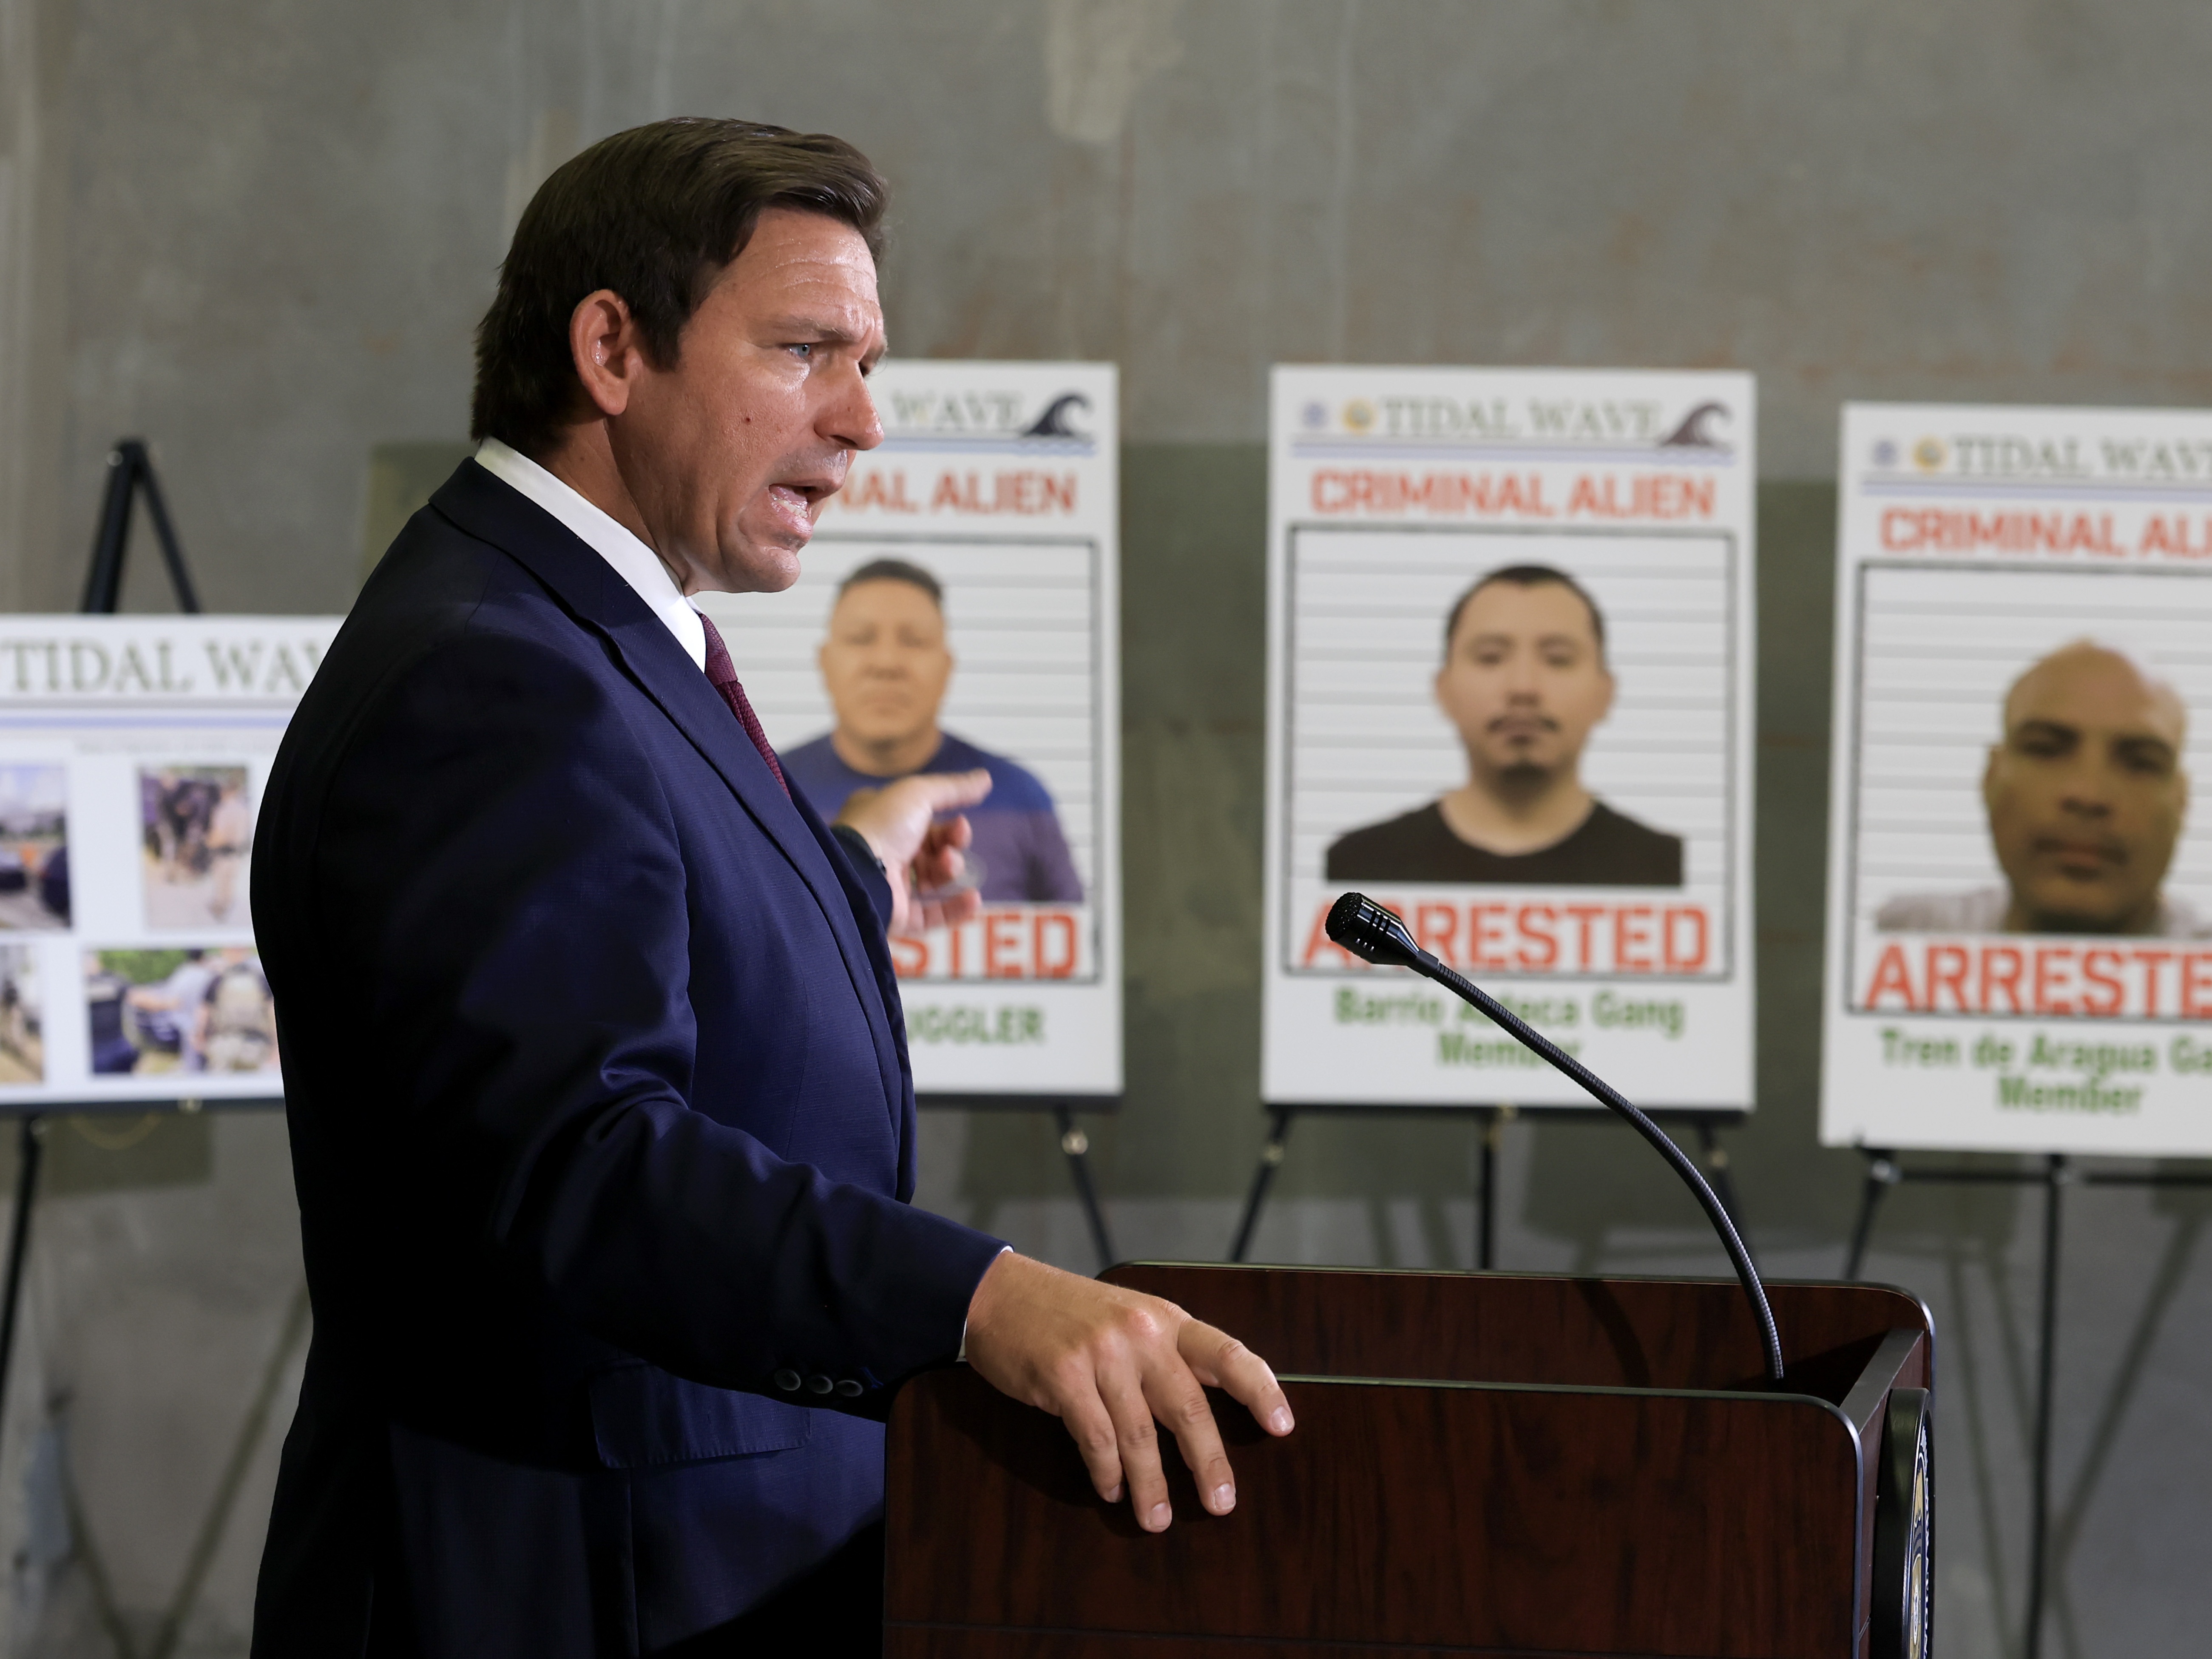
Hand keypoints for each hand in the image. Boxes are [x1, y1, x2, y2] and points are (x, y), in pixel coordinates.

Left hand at [836, 769, 992, 932]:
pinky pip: (931, 914)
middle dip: (951, 844)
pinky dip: (955, 907)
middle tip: (954, 844)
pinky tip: (974, 899)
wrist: (857, 870)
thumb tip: (985, 778)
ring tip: (949, 865)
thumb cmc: (883, 824)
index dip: (947, 823)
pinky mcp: (896, 915)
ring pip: (933, 879)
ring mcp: (890, 885)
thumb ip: (953, 788)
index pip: (924, 821)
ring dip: (951, 869)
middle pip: (932, 848)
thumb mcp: (918, 793)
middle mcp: (885, 851)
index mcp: (883, 820)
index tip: (960, 823)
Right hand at [961, 1252, 1293, 1532]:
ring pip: (1139, 1433)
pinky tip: (1110, 1489)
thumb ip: (1166, 1357)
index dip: (1260, 1390)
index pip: (1227, 1353)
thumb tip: (1204, 1420)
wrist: (999, 1294)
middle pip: (1188, 1406)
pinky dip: (1106, 1472)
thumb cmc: (1071, 1316)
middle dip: (1208, 1462)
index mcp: (1166, 1319)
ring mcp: (1100, 1353)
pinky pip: (1096, 1438)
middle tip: (1221, 1504)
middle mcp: (1140, 1333)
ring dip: (1150, 1484)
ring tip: (1156, 1519)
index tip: (1283, 1427)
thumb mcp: (1130, 1319)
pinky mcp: (1062, 1375)